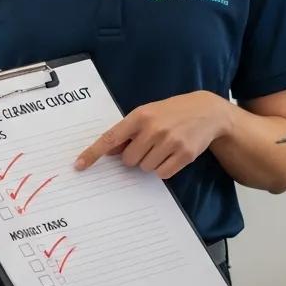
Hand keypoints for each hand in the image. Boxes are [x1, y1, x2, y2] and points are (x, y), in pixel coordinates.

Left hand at [74, 92, 229, 178]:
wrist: (206, 111)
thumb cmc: (170, 112)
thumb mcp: (147, 114)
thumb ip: (128, 131)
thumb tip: (109, 151)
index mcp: (139, 116)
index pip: (110, 138)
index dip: (93, 153)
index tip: (79, 165)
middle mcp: (153, 128)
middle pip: (128, 160)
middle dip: (134, 156)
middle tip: (147, 145)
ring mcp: (170, 142)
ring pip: (145, 168)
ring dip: (149, 162)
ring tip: (162, 146)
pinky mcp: (184, 155)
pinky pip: (162, 174)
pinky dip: (163, 169)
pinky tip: (171, 155)